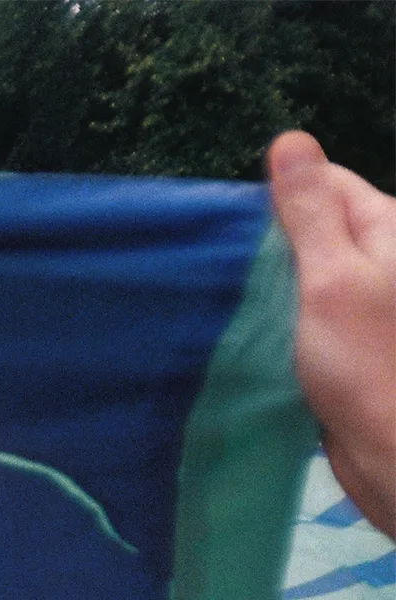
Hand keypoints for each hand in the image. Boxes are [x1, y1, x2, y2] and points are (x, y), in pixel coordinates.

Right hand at [267, 132, 395, 538]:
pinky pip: (305, 321)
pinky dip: (277, 327)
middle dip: (269, 249)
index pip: (326, 186)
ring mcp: (368, 309)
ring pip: (304, 281)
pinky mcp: (350, 350)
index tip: (228, 234)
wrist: (394, 457)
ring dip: (268, 293)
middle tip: (222, 277)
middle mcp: (384, 264)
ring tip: (228, 309)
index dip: (277, 201)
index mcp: (391, 232)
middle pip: (314, 232)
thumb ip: (309, 212)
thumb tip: (290, 141)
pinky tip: (249, 341)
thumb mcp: (332, 279)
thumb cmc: (369, 365)